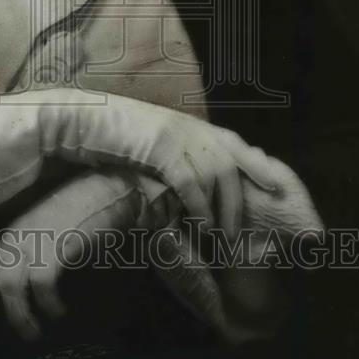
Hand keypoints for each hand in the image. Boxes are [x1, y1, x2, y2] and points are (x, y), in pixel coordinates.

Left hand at [0, 169, 173, 358]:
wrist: (95, 193)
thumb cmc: (66, 221)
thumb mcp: (34, 242)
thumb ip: (18, 263)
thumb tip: (3, 299)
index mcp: (4, 241)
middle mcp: (11, 241)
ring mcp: (31, 241)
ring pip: (10, 286)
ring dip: (20, 318)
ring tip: (33, 335)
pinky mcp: (53, 245)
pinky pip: (42, 282)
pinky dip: (48, 303)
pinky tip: (58, 312)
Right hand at [41, 95, 279, 238]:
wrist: (80, 119)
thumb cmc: (109, 136)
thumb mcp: (149, 142)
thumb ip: (172, 156)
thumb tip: (188, 185)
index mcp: (188, 124)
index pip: (234, 142)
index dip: (258, 164)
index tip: (277, 185)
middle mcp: (189, 126)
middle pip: (231, 166)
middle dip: (238, 204)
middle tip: (236, 236)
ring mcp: (176, 134)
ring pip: (216, 176)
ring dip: (220, 213)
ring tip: (218, 239)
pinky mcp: (161, 146)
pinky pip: (191, 182)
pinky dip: (199, 208)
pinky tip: (198, 227)